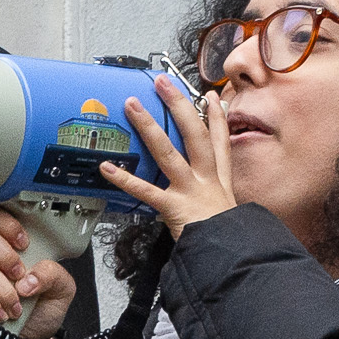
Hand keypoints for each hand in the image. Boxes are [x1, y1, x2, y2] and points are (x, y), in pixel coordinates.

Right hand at [0, 208, 74, 338]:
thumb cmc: (42, 309)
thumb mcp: (62, 289)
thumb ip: (53, 274)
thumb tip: (29, 278)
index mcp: (10, 242)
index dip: (6, 224)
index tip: (23, 242)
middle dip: (1, 254)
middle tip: (18, 273)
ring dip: (1, 287)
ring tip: (17, 304)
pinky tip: (3, 313)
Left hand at [96, 74, 237, 235]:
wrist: (231, 255)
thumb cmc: (225, 237)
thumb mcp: (230, 211)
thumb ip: (219, 196)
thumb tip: (215, 191)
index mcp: (219, 179)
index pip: (219, 140)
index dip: (216, 117)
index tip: (210, 97)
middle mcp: (206, 178)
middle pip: (194, 134)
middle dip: (179, 106)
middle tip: (164, 83)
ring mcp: (190, 190)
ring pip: (168, 152)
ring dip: (149, 127)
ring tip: (133, 106)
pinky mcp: (174, 207)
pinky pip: (146, 191)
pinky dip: (125, 179)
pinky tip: (107, 167)